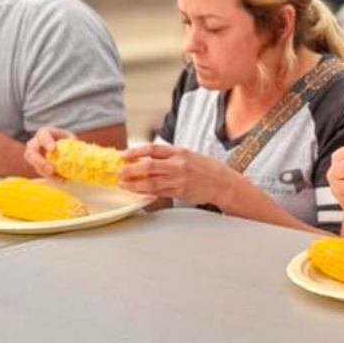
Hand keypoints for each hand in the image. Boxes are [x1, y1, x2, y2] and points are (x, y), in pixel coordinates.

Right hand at [24, 126, 72, 178]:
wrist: (64, 149)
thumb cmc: (67, 141)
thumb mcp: (71, 139)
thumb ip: (74, 144)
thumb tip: (84, 154)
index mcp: (45, 133)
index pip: (42, 135)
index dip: (46, 142)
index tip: (53, 149)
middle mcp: (36, 144)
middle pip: (31, 152)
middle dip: (41, 162)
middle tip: (52, 169)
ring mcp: (34, 156)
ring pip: (34, 165)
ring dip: (46, 173)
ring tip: (60, 178)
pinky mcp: (38, 166)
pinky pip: (42, 172)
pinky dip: (52, 177)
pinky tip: (62, 180)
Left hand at [119, 141, 233, 208]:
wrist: (223, 183)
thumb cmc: (206, 168)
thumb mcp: (188, 155)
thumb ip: (169, 156)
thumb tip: (147, 158)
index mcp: (179, 152)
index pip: (152, 150)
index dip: (135, 152)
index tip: (124, 155)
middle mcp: (178, 165)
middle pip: (148, 167)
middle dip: (131, 170)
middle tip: (120, 173)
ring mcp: (178, 180)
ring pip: (151, 183)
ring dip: (135, 185)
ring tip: (124, 185)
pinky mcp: (180, 192)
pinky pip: (159, 192)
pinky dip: (147, 192)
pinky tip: (138, 192)